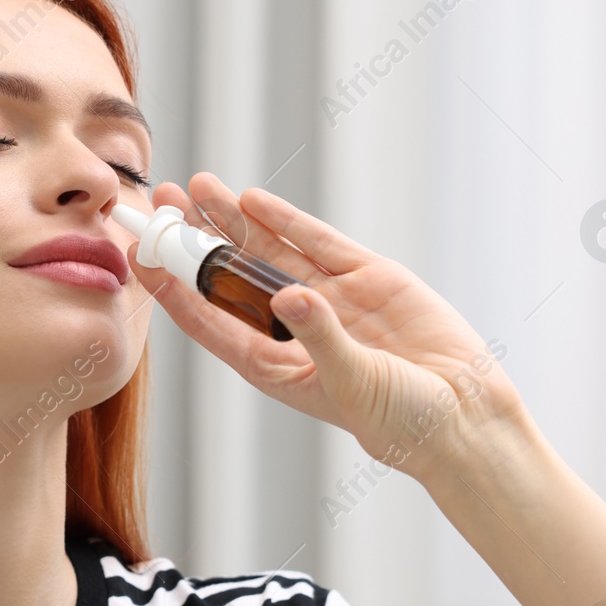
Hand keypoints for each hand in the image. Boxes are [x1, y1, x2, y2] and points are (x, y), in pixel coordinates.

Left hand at [127, 171, 529, 485]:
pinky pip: (318, 242)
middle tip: (159, 202)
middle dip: (195, 240)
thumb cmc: (401, 419)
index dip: (174, 288)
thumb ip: (322, 337)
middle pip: (230, 276)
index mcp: (274, 364)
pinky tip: (252, 200)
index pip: (209, 320)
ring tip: (195, 186)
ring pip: (268, 250)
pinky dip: (286, 220)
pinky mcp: (368, 277)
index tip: (142, 258)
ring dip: (231, 221)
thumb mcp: (354, 383)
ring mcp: (330, 299)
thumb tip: (291, 296)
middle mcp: (292, 328)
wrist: (463, 414)